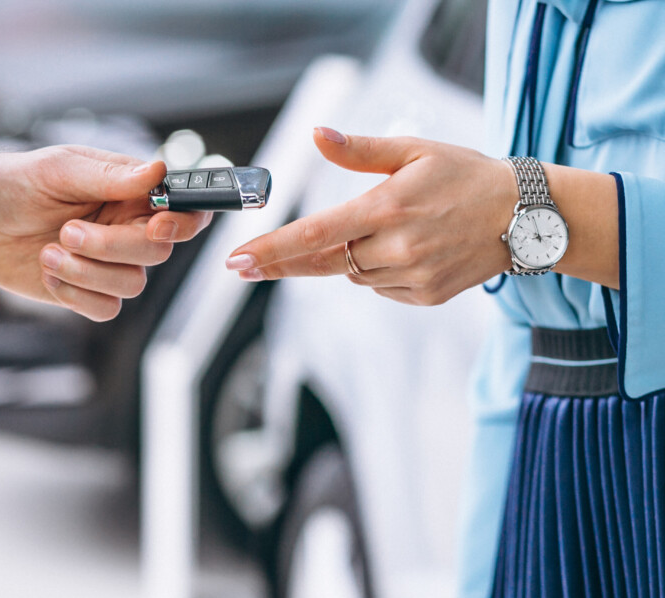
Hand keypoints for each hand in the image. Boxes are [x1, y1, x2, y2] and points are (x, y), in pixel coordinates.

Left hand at [0, 145, 211, 319]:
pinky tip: (49, 272)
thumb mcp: (61, 169)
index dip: (184, 223)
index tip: (158, 225)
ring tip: (49, 251)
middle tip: (68, 231)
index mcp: (134, 194)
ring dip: (87, 272)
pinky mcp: (89, 292)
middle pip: (158, 253)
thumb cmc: (18, 182)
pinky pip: (107, 309)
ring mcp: (111, 264)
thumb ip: (111, 175)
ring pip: (132, 285)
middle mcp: (130, 230)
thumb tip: (158, 170)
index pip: (185, 211)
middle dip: (112, 247)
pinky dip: (76, 295)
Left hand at [226, 128, 514, 305]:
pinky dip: (379, 271)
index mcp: (386, 208)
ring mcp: (413, 277)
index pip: (315, 234)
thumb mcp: (414, 150)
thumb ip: (360, 149)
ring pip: (355, 274)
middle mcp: (397, 248)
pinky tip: (408, 250)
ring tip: (390, 231)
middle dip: (292, 259)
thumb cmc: (467, 175)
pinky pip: (381, 288)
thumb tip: (315, 135)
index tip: (237, 261)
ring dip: (352, 257)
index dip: (272, 250)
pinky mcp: (426, 296)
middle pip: (326, 260)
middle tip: (249, 264)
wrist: (525, 216)